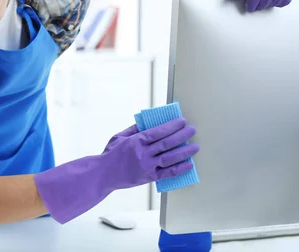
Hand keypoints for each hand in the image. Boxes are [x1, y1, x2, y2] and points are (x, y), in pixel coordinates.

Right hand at [34, 118, 198, 223]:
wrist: (103, 174)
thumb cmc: (111, 154)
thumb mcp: (120, 136)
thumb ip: (135, 129)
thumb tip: (149, 121)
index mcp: (136, 141)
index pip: (158, 131)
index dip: (172, 126)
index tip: (182, 121)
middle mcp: (143, 154)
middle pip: (167, 143)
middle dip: (182, 135)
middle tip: (192, 130)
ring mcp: (147, 166)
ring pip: (170, 158)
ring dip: (184, 151)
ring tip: (195, 146)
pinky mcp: (149, 177)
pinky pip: (167, 173)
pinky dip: (180, 168)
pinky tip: (189, 164)